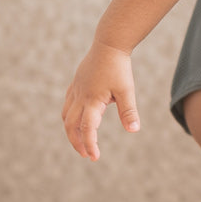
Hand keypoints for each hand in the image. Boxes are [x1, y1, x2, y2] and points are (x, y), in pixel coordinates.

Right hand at [61, 41, 139, 159]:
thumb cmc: (119, 68)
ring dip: (71, 131)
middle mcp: (80, 97)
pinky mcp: (76, 84)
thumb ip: (129, 111)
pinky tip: (78, 119)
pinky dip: (70, 116)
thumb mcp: (126, 90)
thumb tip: (133, 130)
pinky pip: (67, 104)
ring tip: (82, 141)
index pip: (87, 128)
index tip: (94, 157)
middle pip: (71, 126)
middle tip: (87, 154)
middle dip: (77, 142)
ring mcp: (76, 90)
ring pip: (66, 116)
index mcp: (92, 100)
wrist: (109, 44)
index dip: (90, 144)